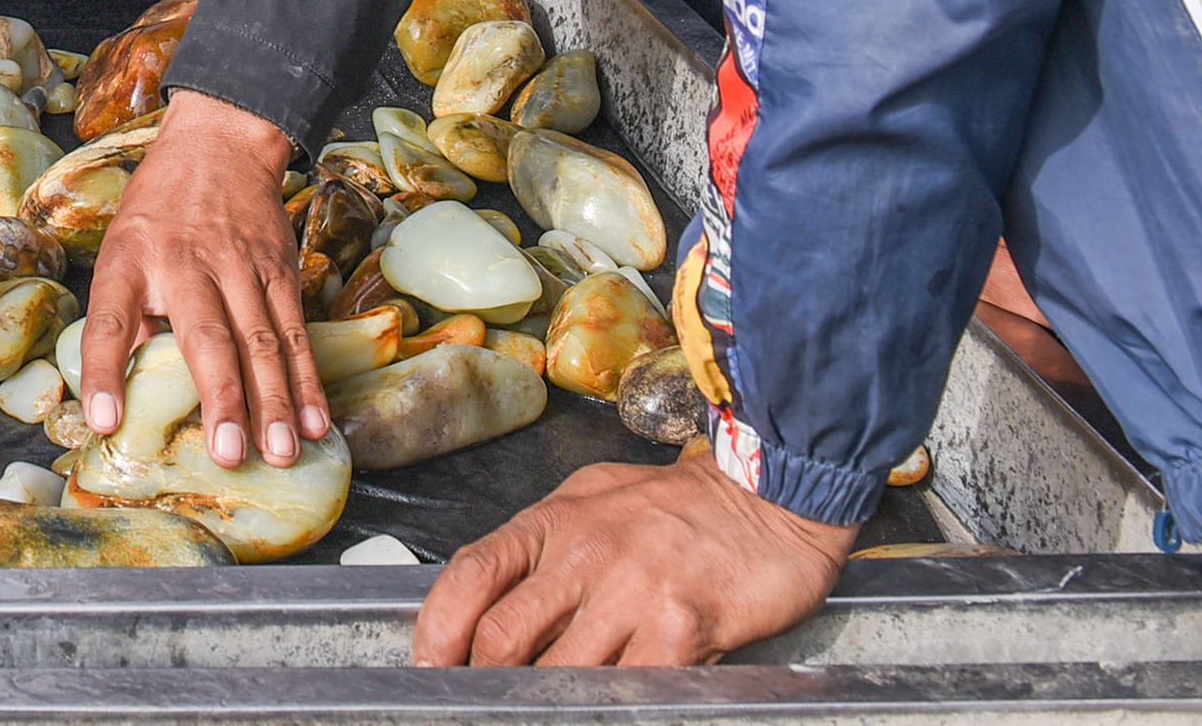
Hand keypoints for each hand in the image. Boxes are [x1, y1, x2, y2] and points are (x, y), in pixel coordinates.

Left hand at [80, 91, 324, 467]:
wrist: (218, 145)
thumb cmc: (158, 211)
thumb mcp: (121, 250)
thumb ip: (128, 318)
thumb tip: (125, 393)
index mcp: (130, 259)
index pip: (110, 319)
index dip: (105, 371)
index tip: (104, 420)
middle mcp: (185, 263)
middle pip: (206, 337)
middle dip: (221, 398)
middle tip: (228, 454)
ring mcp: (239, 266)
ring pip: (262, 342)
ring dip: (274, 402)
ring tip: (280, 452)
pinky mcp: (280, 270)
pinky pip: (296, 333)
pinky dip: (307, 381)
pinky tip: (315, 423)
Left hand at [415, 451, 857, 664]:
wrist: (771, 496)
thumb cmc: (678, 507)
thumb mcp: (591, 503)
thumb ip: (543, 550)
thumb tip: (493, 601)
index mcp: (553, 522)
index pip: (470, 576)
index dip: (436, 631)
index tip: (430, 666)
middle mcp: (584, 553)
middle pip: (502, 638)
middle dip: (485, 684)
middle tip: (489, 702)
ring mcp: (632, 592)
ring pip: (560, 676)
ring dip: (549, 705)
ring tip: (551, 709)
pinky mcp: (681, 629)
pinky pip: (629, 690)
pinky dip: (614, 705)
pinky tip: (615, 703)